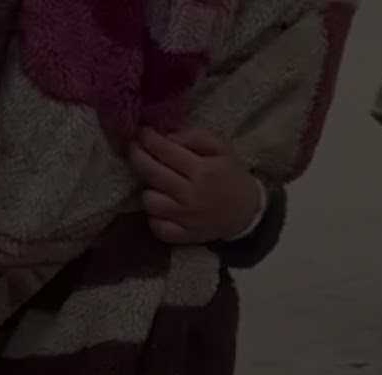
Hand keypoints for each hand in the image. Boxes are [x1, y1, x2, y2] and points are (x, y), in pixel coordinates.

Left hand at [128, 126, 261, 244]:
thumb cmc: (230, 176)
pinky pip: (155, 225)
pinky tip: (163, 207)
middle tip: (134, 148)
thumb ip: (195, 137)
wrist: (248, 212)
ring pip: (149, 201)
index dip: (149, 140)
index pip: (166, 152)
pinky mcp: (181, 236)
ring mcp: (184, 218)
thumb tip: (166, 136)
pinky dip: (155, 216)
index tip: (141, 132)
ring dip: (149, 189)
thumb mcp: (222, 148)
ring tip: (157, 184)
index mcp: (202, 171)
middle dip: (137, 157)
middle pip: (151, 174)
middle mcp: (190, 195)